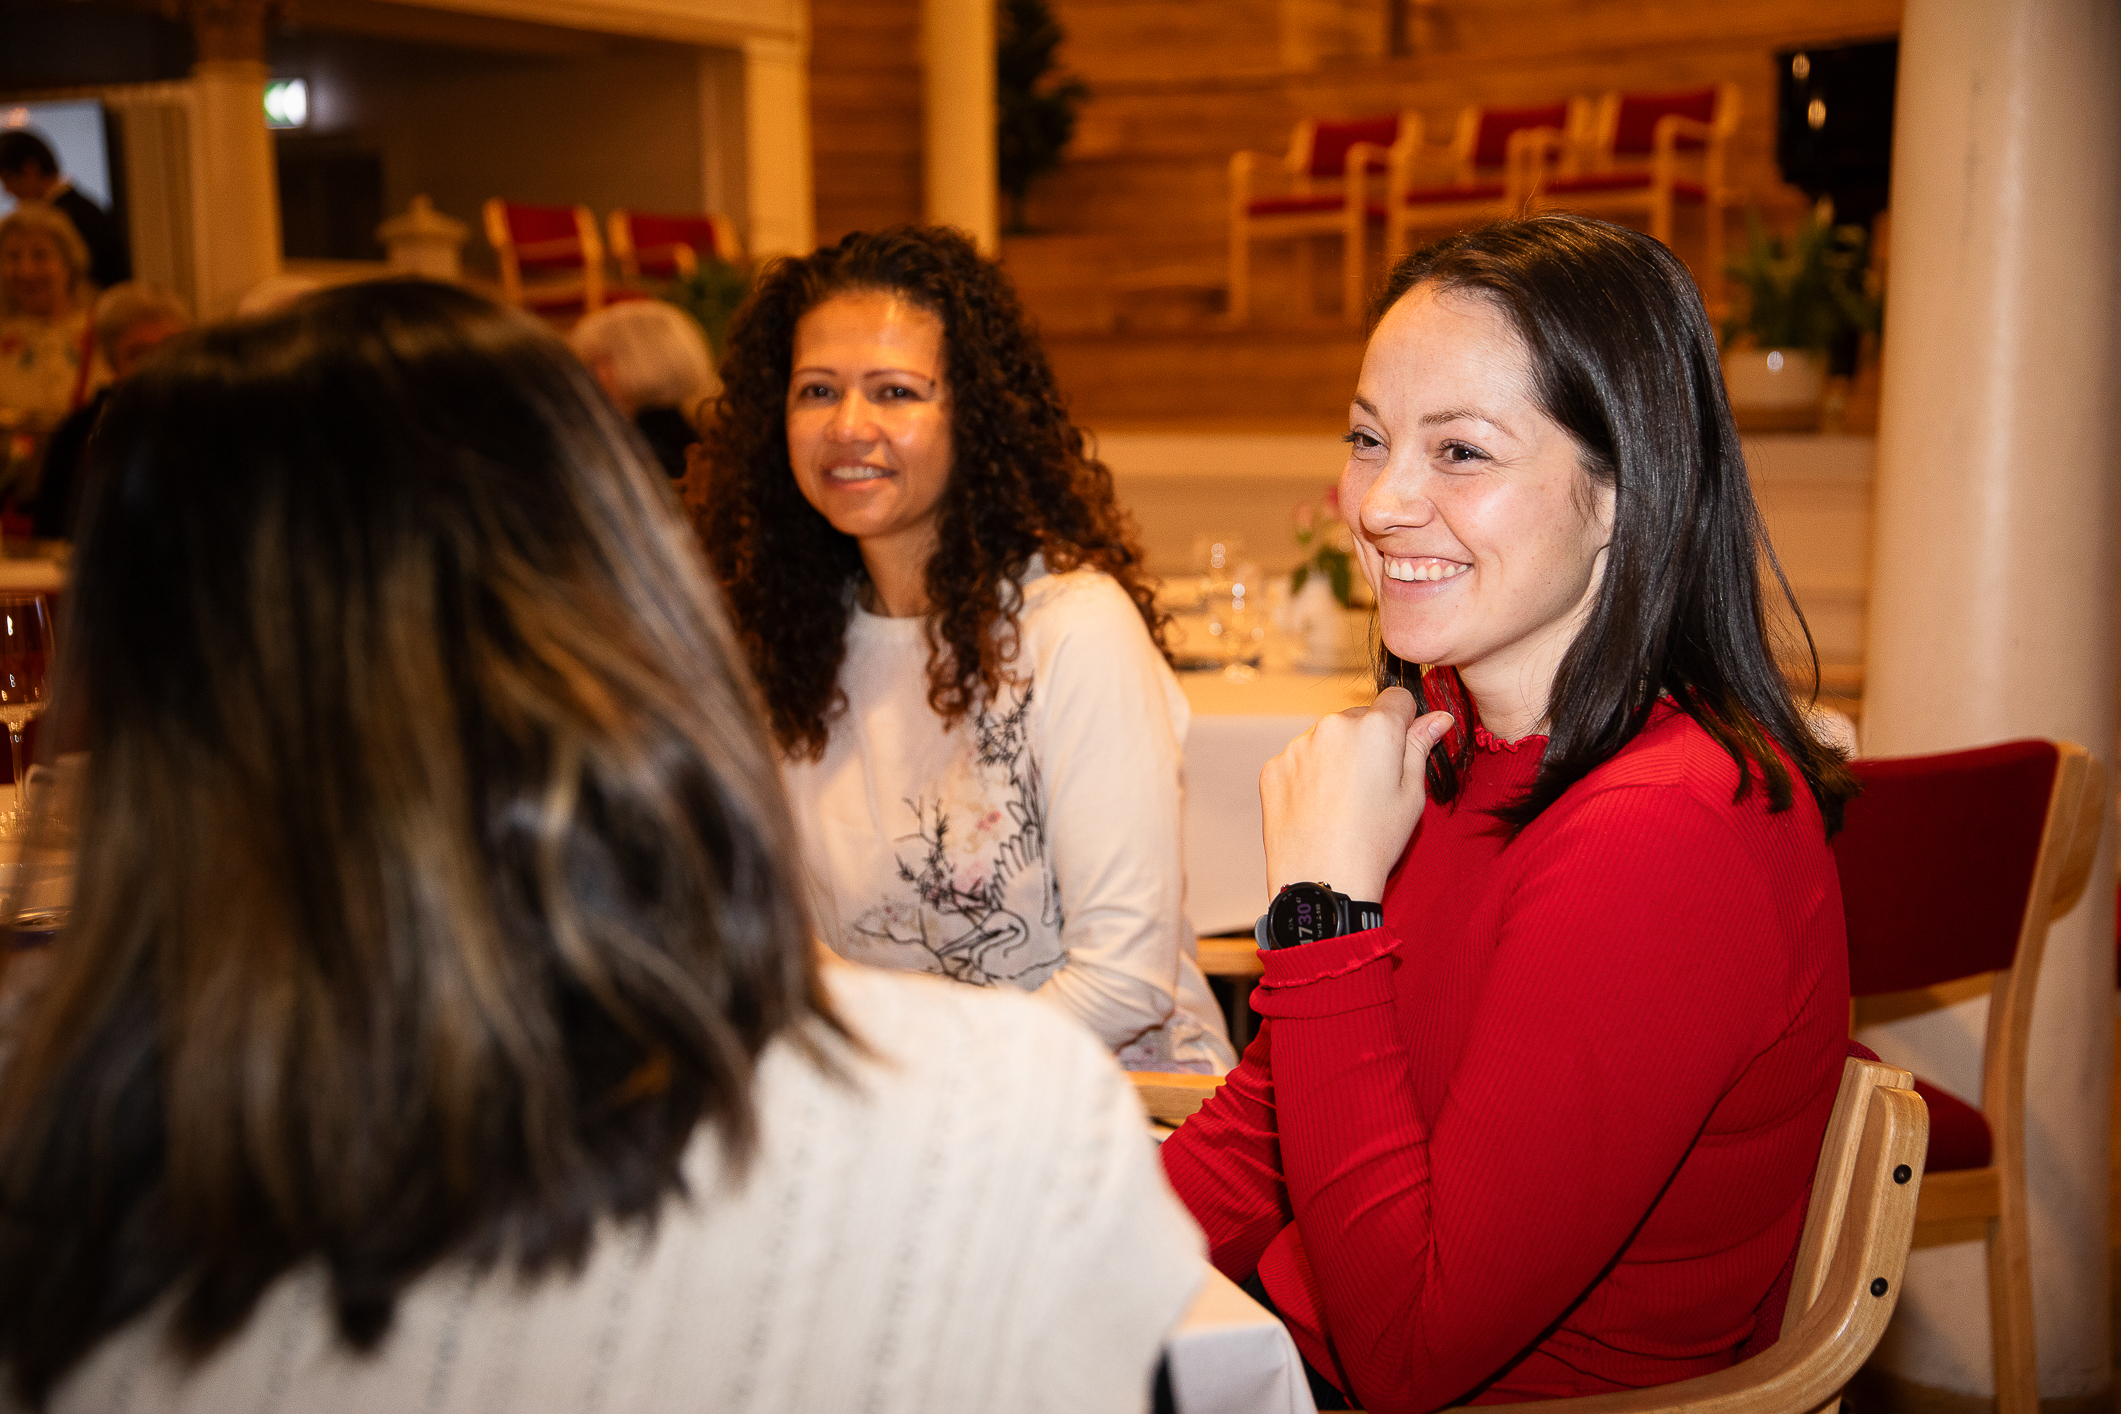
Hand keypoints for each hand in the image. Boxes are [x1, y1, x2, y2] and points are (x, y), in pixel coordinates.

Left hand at [1260, 687, 1453, 903]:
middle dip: (1366, 740)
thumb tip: (1439, 717)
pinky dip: (1308, 776)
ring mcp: (1299, 746)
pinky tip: (1316, 808)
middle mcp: (1333, 726)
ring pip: (1326, 738)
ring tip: (1341, 802)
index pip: (1396, 699)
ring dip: (1335, 756)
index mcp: (1376, 728)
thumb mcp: (1411, 795)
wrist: (1322, 879)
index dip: (1404, 721)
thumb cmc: (1375, 840)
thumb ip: (1420, 747)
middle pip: (1358, 718)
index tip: (1400, 747)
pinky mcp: (1274, 767)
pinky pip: (1298, 760)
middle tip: (1370, 785)